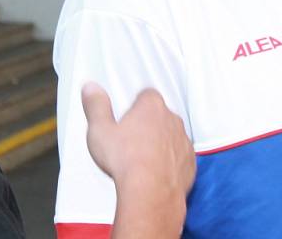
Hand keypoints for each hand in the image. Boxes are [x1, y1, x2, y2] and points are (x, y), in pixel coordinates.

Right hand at [82, 82, 195, 237]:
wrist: (151, 194)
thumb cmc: (127, 162)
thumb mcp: (99, 130)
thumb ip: (96, 105)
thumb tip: (91, 88)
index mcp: (151, 106)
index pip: (146, 95)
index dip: (134, 106)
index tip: (124, 118)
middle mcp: (172, 120)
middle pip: (159, 115)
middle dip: (147, 124)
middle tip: (128, 140)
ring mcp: (183, 141)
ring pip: (171, 136)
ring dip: (159, 143)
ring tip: (140, 159)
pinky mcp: (190, 163)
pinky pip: (179, 157)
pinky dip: (169, 162)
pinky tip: (154, 173)